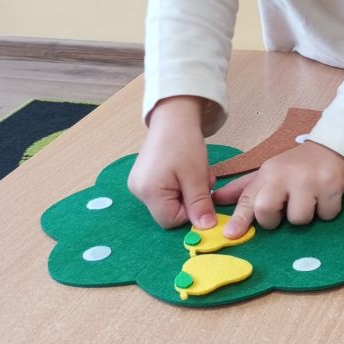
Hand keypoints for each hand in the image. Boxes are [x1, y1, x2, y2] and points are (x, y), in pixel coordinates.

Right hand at [127, 96, 216, 229]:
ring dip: (187, 191)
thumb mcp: (196, 176)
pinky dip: (180, 184)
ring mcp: (139, 183)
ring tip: (195, 172)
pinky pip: (165, 191)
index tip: (202, 194)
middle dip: (190, 199)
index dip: (190, 211)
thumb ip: (199, 204)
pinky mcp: (144, 177)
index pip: (171, 220)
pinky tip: (186, 170)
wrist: (173, 116)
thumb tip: (205, 228)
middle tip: (201, 180)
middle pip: (169, 211)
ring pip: (169, 201)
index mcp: (148, 192)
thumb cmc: (184, 143)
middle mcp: (138, 190)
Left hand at [212, 141, 343, 236]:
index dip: (239, 219)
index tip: (231, 235)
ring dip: (306, 215)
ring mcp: (309, 181)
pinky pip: (325, 215)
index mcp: (268, 173)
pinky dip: (327, 211)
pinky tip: (326, 196)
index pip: (249, 198)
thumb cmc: (297, 165)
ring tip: (310, 199)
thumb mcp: (269, 172)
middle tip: (285, 210)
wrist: (333, 147)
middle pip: (267, 211)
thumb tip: (216, 199)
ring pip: (299, 219)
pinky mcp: (331, 186)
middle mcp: (285, 175)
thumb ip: (244, 188)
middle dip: (274, 220)